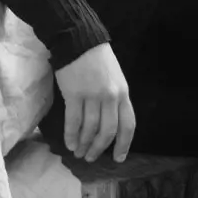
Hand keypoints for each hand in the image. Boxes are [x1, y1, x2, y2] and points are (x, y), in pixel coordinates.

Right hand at [53, 43, 135, 162]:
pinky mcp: (73, 93)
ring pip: (90, 128)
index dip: (124, 144)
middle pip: (108, 131)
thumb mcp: (116, 78)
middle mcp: (110, 96)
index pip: (128, 125)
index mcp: (123, 93)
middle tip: (91, 158)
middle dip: (99, 148)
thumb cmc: (97, 59)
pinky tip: (69, 143)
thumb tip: (110, 124)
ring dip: (83, 144)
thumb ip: (116, 99)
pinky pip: (73, 121)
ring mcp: (92, 95)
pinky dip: (71, 135)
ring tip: (78, 153)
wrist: (78, 40)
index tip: (118, 158)